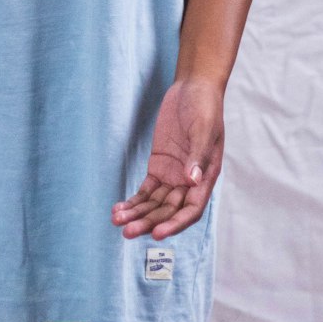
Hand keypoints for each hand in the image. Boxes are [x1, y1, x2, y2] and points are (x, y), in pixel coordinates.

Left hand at [111, 77, 223, 240]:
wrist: (193, 88)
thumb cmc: (205, 107)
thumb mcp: (204, 128)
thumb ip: (198, 155)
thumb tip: (192, 180)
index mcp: (206, 178)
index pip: (190, 210)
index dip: (175, 224)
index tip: (157, 233)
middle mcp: (189, 182)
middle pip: (167, 211)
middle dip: (148, 222)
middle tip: (127, 231)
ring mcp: (172, 175)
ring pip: (154, 204)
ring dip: (137, 214)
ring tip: (117, 222)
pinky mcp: (158, 166)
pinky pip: (145, 190)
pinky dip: (133, 200)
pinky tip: (119, 209)